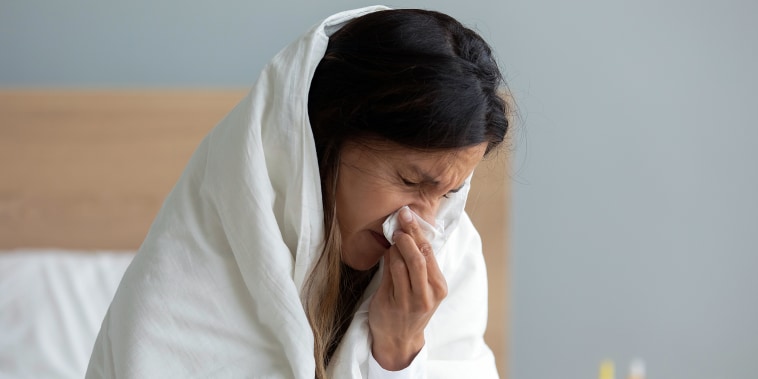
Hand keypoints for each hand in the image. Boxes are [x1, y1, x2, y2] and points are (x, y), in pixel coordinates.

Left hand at [368, 207, 447, 369]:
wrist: (399, 339)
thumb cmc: (411, 308)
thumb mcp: (424, 288)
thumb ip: (420, 264)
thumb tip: (410, 231)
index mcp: (439, 287)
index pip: (431, 253)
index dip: (419, 231)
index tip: (409, 214)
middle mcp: (426, 295)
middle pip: (418, 257)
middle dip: (408, 234)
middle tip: (399, 218)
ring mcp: (408, 300)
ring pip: (401, 264)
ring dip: (395, 246)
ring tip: (393, 236)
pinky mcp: (391, 303)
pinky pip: (388, 274)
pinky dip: (387, 258)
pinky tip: (387, 251)